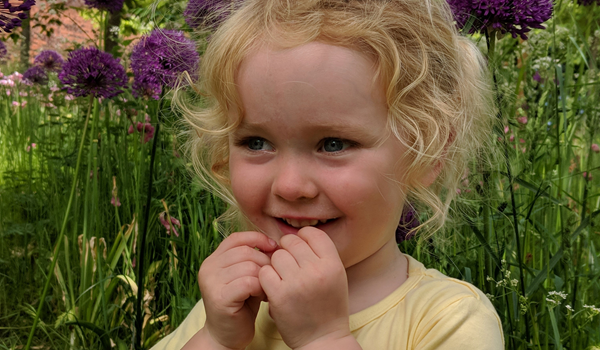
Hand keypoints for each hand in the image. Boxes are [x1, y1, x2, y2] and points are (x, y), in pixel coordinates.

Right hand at [198, 231, 277, 349]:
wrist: (227, 336)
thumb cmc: (241, 305)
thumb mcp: (246, 276)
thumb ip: (253, 260)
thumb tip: (275, 244)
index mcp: (213, 260)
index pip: (236, 238)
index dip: (257, 238)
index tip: (274, 247)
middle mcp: (208, 268)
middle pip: (245, 252)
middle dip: (265, 262)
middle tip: (273, 277)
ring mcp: (211, 282)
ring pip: (248, 266)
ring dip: (264, 276)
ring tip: (267, 288)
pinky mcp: (219, 298)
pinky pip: (247, 282)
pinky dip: (260, 287)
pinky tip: (263, 296)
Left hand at [258, 227, 350, 348]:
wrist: (323, 339)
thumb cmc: (328, 306)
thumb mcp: (335, 276)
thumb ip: (320, 254)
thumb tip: (298, 233)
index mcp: (333, 264)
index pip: (313, 233)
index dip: (303, 237)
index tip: (299, 248)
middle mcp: (316, 270)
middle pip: (292, 242)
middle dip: (287, 250)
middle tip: (289, 265)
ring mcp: (297, 282)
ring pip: (276, 255)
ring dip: (275, 264)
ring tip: (282, 277)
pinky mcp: (280, 295)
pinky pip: (265, 272)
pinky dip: (266, 278)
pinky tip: (273, 286)